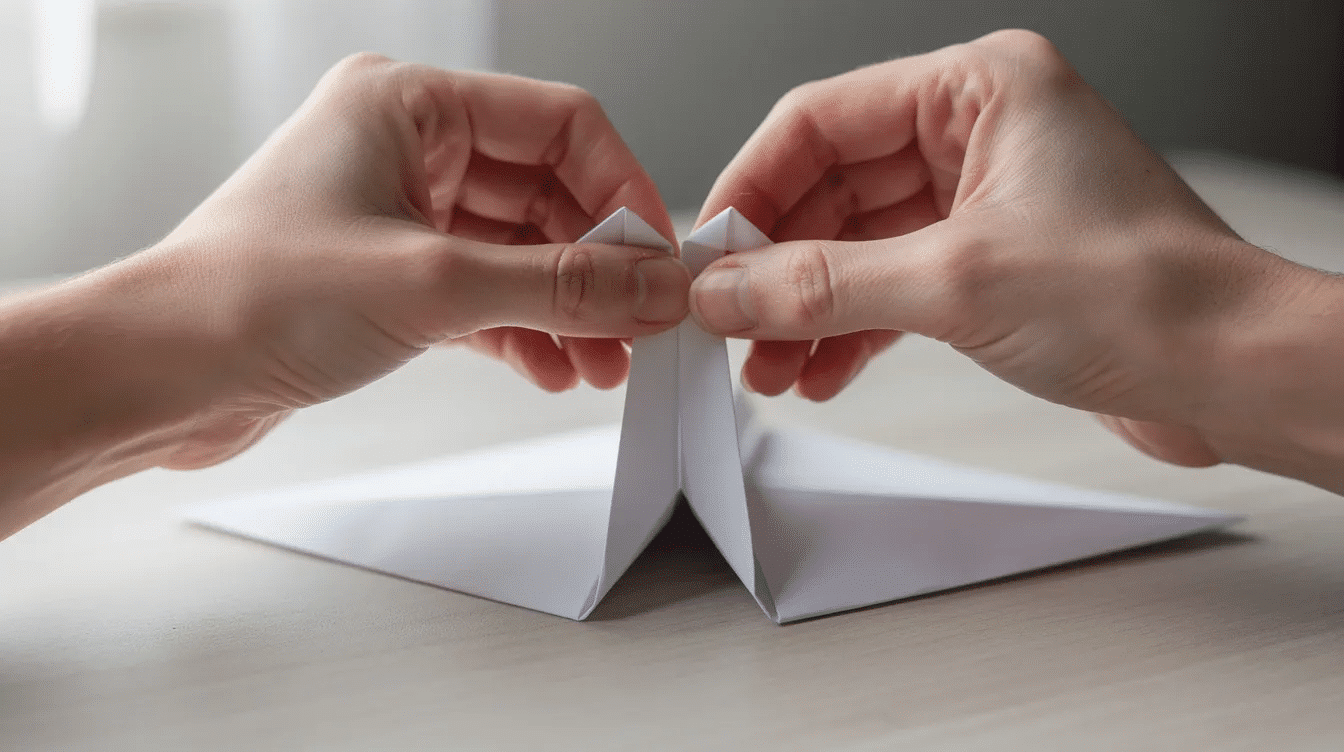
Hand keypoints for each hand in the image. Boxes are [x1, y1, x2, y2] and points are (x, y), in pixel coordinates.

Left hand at [89, 55, 689, 469]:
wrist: (159, 376)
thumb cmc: (248, 298)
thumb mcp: (433, 284)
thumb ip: (560, 284)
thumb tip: (655, 284)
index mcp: (408, 105)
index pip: (560, 125)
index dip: (622, 193)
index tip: (658, 261)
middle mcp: (405, 148)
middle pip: (547, 192)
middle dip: (597, 265)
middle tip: (640, 324)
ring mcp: (398, 213)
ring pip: (520, 249)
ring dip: (567, 306)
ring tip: (603, 362)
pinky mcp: (390, 276)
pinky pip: (486, 292)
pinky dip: (524, 330)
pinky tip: (552, 370)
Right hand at [688, 30, 1333, 471]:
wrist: (1233, 375)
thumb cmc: (1148, 298)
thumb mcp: (954, 284)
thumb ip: (821, 285)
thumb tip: (727, 291)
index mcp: (980, 88)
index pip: (820, 121)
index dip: (751, 189)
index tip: (707, 254)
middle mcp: (980, 133)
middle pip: (831, 186)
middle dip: (776, 264)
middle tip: (728, 323)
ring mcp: (984, 199)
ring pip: (857, 243)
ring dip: (807, 307)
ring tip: (767, 365)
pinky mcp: (990, 263)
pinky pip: (891, 285)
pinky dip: (852, 329)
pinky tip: (819, 373)